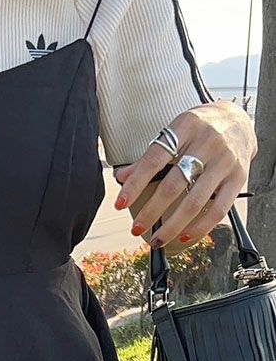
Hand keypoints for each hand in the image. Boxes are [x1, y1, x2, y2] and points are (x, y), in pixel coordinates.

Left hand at [113, 100, 256, 253]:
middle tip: (136, 228)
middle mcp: (207, 142)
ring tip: (157, 239)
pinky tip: (184, 236)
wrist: (239, 121)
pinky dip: (200, 228)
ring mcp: (225, 161)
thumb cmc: (201, 129)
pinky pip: (219, 209)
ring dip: (172, 226)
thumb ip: (150, 155)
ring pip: (195, 201)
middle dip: (151, 212)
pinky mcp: (239, 177)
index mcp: (185, 127)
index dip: (135, 184)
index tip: (120, 204)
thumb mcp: (175, 132)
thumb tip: (122, 176)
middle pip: (173, 185)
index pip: (154, 160)